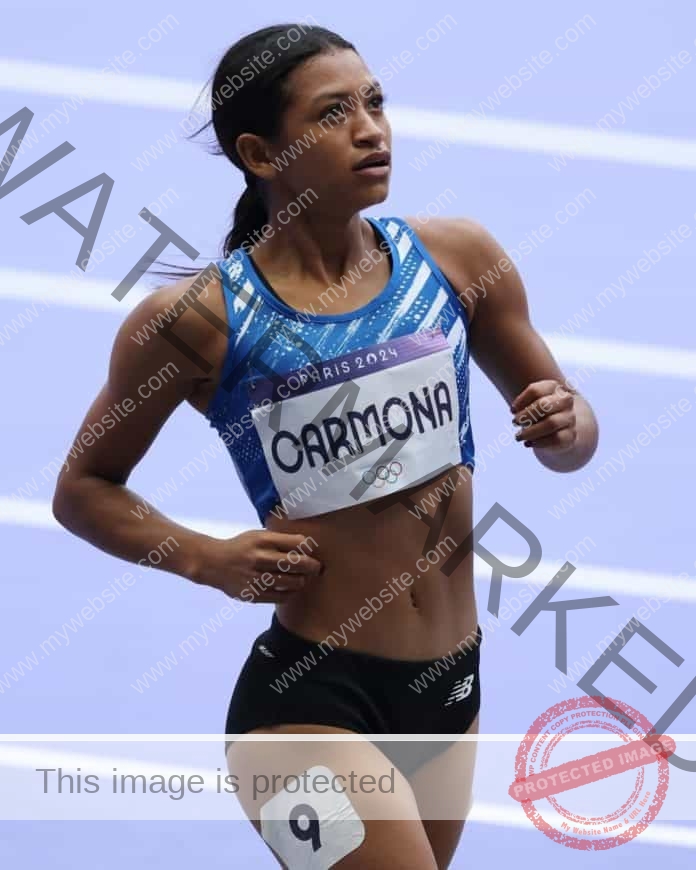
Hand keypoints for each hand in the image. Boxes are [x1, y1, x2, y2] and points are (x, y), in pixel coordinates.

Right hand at [194, 530, 322, 602]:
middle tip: (317, 568)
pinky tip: (291, 589)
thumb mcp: (258, 535)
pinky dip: (290, 593)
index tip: (311, 552)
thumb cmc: (242, 547)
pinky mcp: (253, 594)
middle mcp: (260, 558)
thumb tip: (308, 546)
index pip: (297, 543)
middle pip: (298, 563)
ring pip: (292, 582)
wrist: (213, 563)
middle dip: (312, 566)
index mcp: (263, 540)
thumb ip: (279, 540)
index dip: (308, 548)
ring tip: (303, 579)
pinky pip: (281, 597)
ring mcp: (256, 578)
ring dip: (302, 581)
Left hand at [511, 379, 577, 451]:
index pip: (535, 391)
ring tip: (518, 436)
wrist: (558, 429)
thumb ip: (523, 409)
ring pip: (551, 423)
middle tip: (515, 422)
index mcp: (554, 387)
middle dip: (526, 416)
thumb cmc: (538, 414)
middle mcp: (565, 400)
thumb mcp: (529, 406)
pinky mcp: (571, 434)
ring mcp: (570, 417)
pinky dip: (538, 442)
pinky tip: (528, 443)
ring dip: (530, 431)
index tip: (512, 410)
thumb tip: (518, 419)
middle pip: (544, 405)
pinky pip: (556, 439)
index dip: (520, 401)